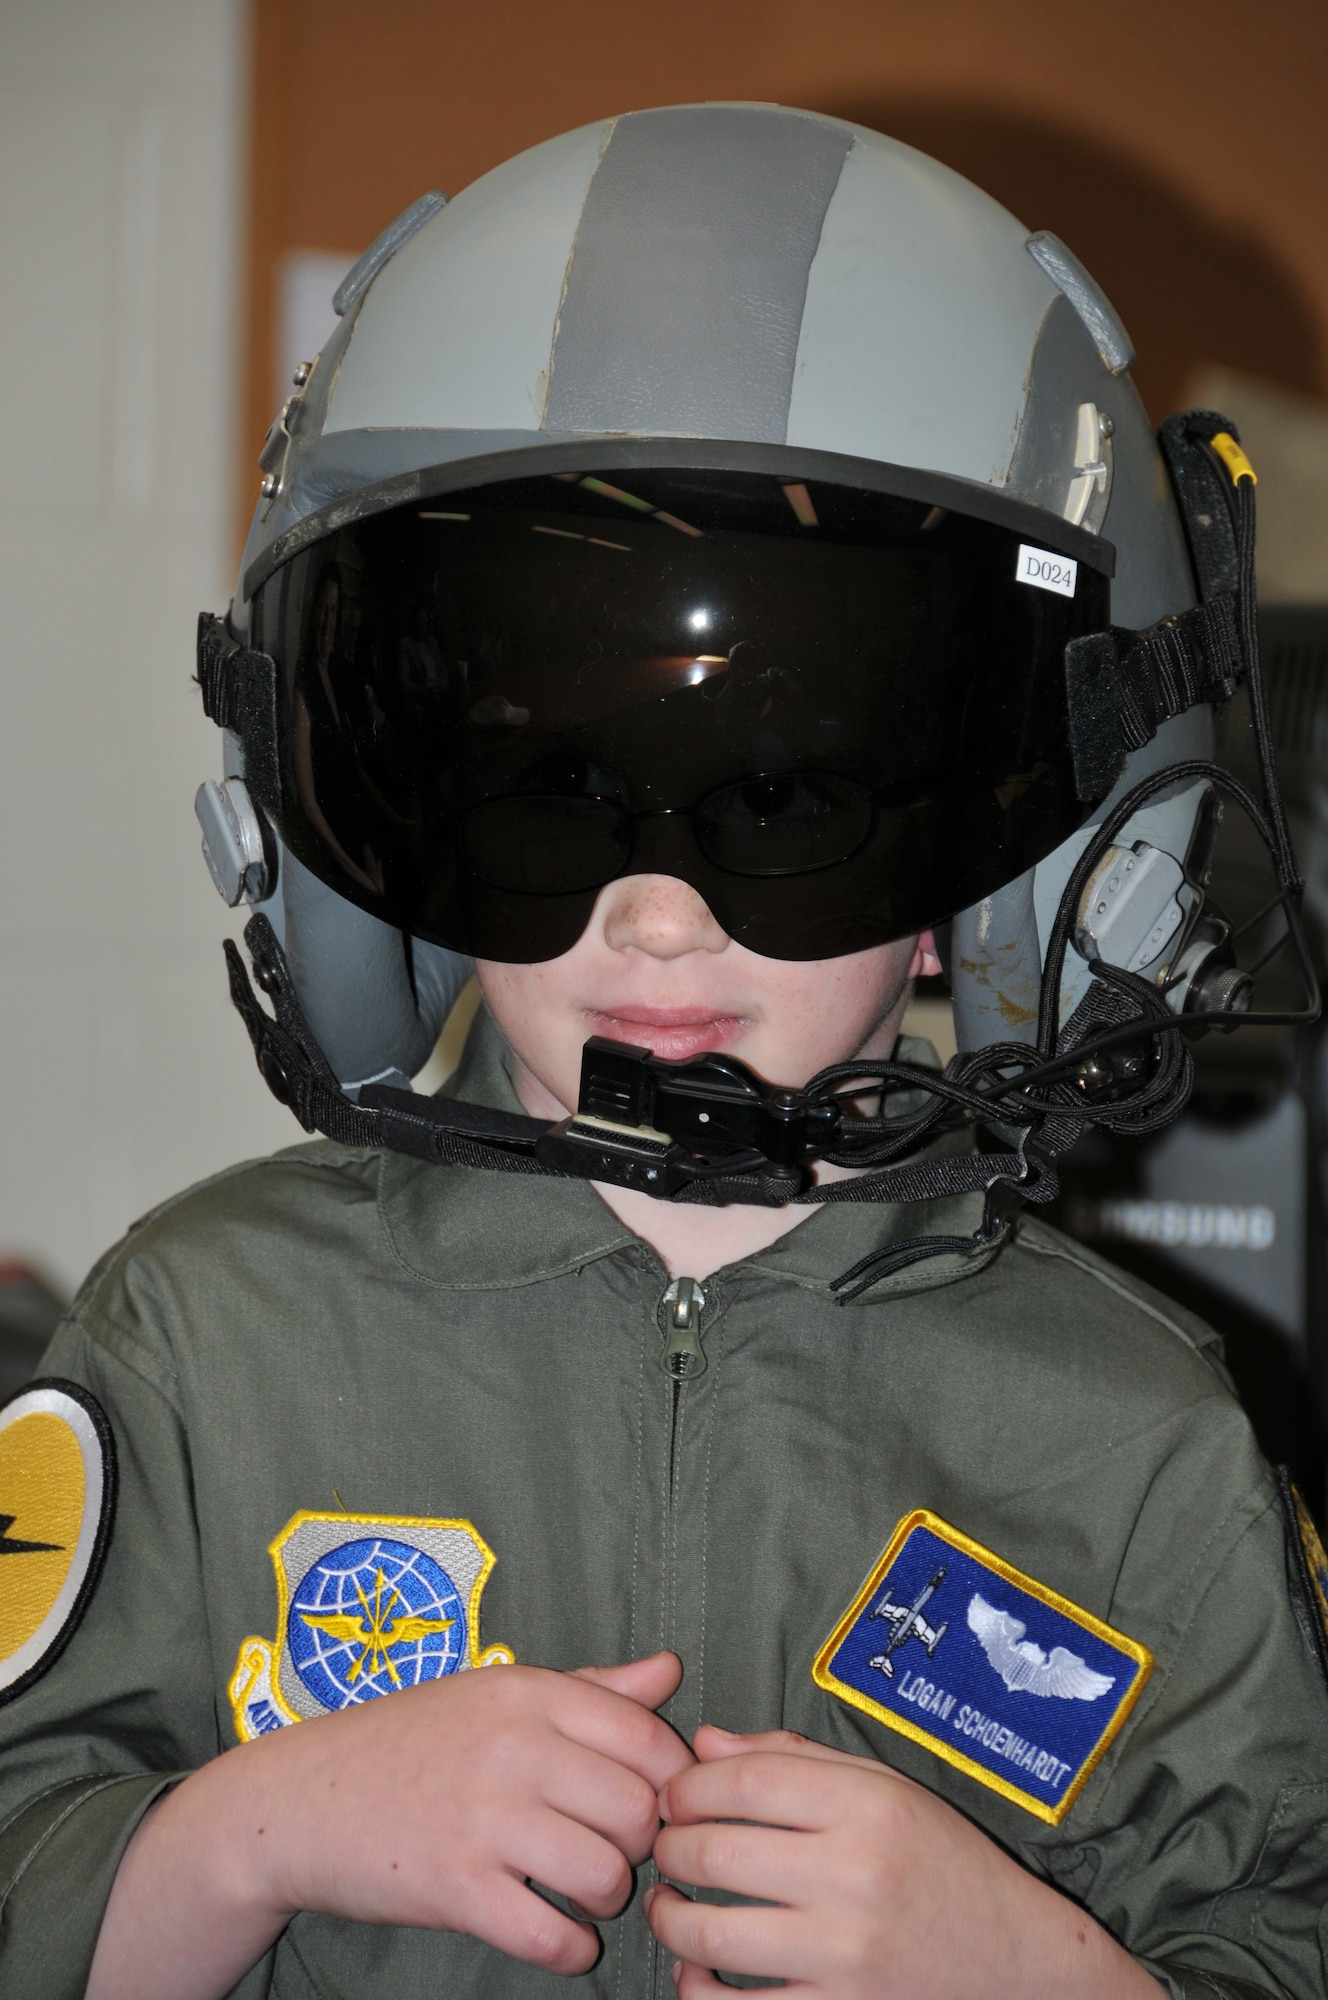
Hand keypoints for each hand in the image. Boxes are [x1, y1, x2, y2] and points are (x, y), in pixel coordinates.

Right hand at [89, 1653, 692, 1999]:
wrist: (299, 1800)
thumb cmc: (410, 1741)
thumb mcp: (495, 1693)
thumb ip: (590, 1688)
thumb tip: (669, 1671)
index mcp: (528, 1692)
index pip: (648, 1738)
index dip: (668, 1783)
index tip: (650, 1804)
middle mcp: (512, 1746)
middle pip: (638, 1811)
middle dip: (640, 1845)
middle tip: (613, 1852)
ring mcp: (482, 1818)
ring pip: (606, 1875)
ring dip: (607, 1899)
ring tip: (582, 1892)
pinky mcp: (454, 1888)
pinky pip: (552, 1935)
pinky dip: (571, 1949)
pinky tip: (560, 1935)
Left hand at [647, 1726, 1161, 1999]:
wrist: (1016, 1963)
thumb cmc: (944, 1862)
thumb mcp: (886, 1787)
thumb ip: (794, 1759)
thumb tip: (705, 1744)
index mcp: (868, 1806)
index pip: (744, 1780)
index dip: (689, 1784)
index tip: (676, 1793)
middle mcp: (855, 1877)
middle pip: (716, 1851)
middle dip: (669, 1844)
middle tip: (665, 1844)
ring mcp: (846, 1956)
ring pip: (711, 1932)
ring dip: (669, 1916)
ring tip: (669, 1903)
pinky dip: (697, 1990)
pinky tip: (695, 1968)